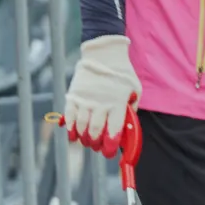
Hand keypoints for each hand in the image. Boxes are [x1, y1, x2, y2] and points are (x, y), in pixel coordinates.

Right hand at [64, 35, 139, 158]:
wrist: (104, 53)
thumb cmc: (122, 72)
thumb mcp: (135, 89)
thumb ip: (131, 108)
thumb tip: (127, 126)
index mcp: (117, 103)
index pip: (113, 131)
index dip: (111, 146)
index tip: (109, 152)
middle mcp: (101, 103)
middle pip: (96, 131)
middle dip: (96, 144)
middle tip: (97, 147)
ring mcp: (85, 99)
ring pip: (81, 126)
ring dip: (83, 138)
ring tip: (86, 141)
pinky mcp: (74, 95)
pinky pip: (69, 116)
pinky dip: (70, 128)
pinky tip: (73, 134)